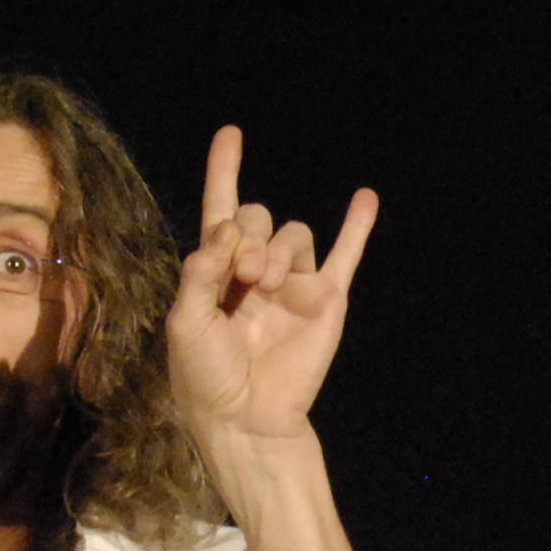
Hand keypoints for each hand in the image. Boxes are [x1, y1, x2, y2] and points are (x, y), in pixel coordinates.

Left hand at [170, 126, 375, 451]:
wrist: (246, 417)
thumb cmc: (206, 374)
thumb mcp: (185, 319)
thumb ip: (201, 270)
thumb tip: (230, 228)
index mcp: (217, 271)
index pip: (221, 210)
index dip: (223, 171)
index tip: (231, 134)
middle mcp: (256, 270)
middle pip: (258, 217)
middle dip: (248, 236)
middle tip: (243, 275)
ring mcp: (294, 283)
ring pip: (295, 234)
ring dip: (279, 249)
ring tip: (268, 285)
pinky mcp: (327, 298)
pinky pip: (346, 253)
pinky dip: (357, 225)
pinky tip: (365, 197)